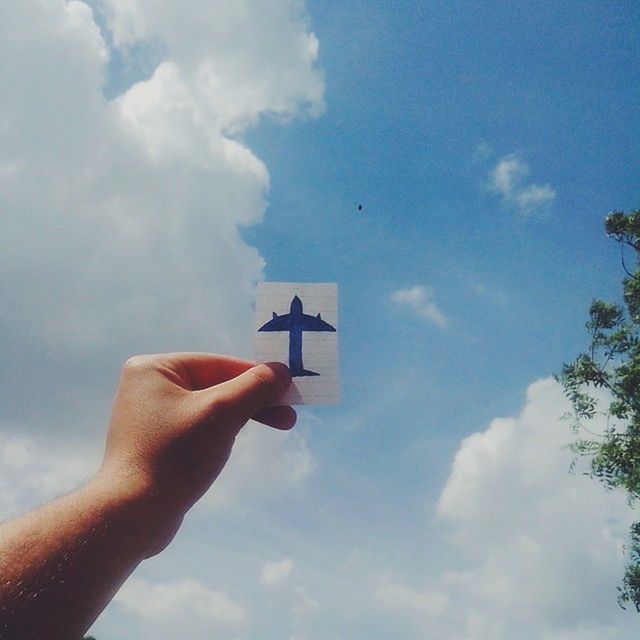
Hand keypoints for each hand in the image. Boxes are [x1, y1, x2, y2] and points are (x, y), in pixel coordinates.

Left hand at [98, 353, 294, 553]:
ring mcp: (151, 414)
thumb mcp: (222, 413)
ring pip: (211, 406)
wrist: (133, 515)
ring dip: (243, 415)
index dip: (258, 376)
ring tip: (276, 426)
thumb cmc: (176, 455)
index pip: (219, 364)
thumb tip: (282, 370)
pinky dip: (222, 430)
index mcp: (155, 368)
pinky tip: (235, 442)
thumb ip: (255, 387)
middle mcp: (148, 385)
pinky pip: (199, 425)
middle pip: (216, 384)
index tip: (290, 390)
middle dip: (254, 400)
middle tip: (289, 416)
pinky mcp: (157, 440)